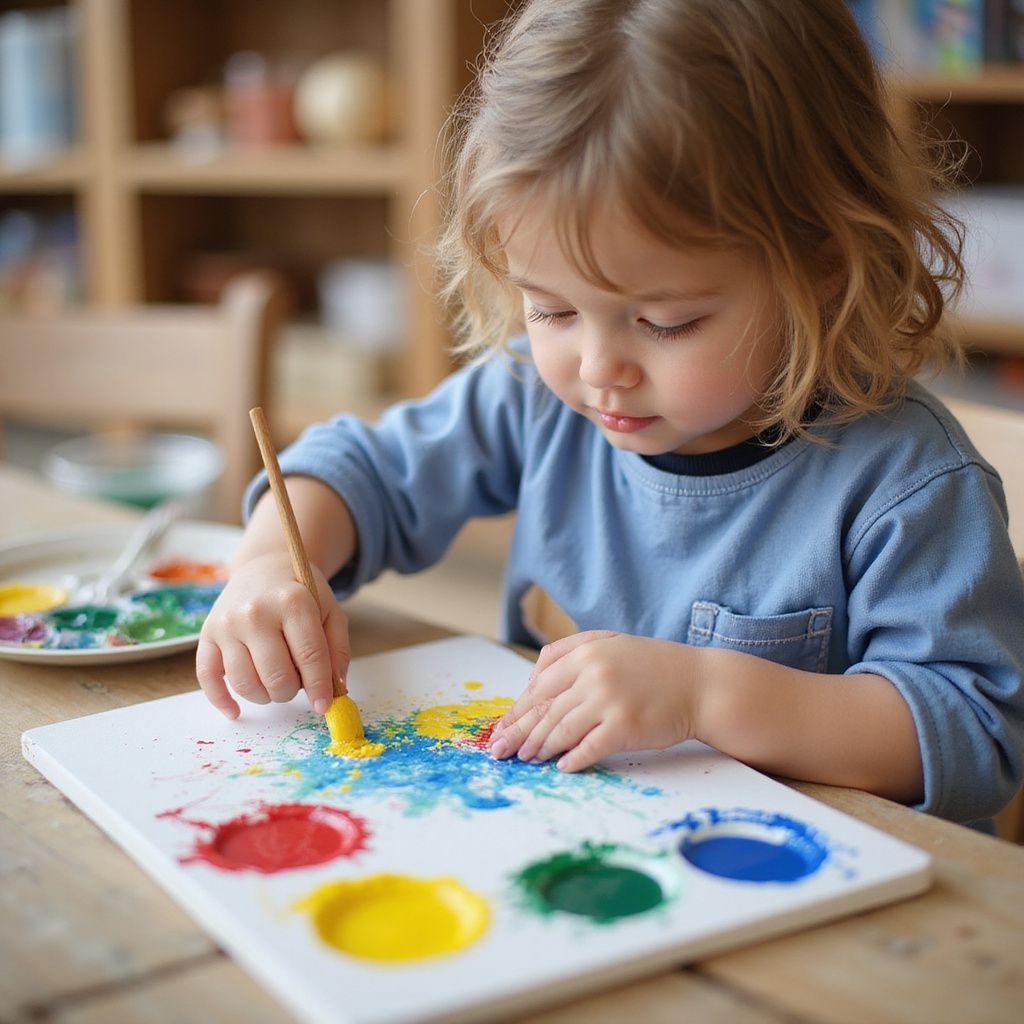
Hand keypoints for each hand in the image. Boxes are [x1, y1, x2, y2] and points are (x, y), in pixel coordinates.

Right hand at [196, 551, 349, 719]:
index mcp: (292, 602)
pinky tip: (236, 711)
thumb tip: (336, 691)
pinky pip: (208, 677)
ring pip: (245, 684)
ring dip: (265, 696)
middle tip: (296, 682)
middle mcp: (255, 612)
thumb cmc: (300, 594)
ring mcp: (227, 624)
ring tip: (275, 682)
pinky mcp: (206, 634)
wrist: (263, 567)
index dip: (320, 687)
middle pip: (276, 676)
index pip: (309, 656)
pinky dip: (222, 700)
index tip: (324, 706)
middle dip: (291, 690)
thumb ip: (337, 650)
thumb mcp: (330, 611)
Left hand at [490, 630, 699, 771]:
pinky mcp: (625, 726)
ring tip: (527, 760)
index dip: (518, 711)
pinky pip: (589, 748)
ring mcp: (609, 701)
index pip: (539, 686)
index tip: (502, 727)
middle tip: (500, 752)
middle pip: (544, 710)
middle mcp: (594, 675)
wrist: (702, 684)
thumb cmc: (656, 666)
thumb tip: (532, 681)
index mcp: (586, 653)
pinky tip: (562, 767)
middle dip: (518, 733)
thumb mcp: (610, 642)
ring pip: (561, 730)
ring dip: (540, 748)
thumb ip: (569, 651)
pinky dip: (572, 760)